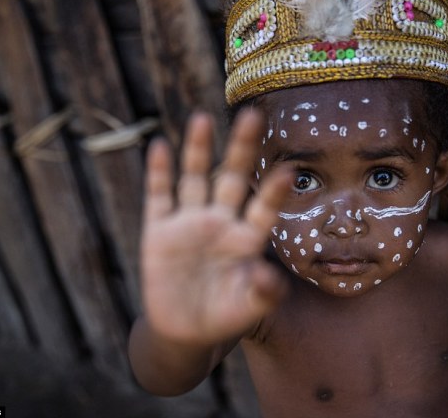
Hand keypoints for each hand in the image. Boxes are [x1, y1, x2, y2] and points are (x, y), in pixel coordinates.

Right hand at [140, 111, 290, 345]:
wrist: (184, 331)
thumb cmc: (225, 316)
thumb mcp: (249, 308)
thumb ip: (263, 293)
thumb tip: (270, 277)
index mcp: (247, 239)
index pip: (263, 209)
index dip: (273, 191)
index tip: (289, 170)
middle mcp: (220, 223)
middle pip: (232, 179)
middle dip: (241, 149)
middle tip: (252, 115)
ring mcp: (189, 223)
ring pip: (195, 179)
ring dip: (198, 150)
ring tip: (203, 118)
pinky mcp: (159, 232)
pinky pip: (159, 197)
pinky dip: (158, 173)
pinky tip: (160, 146)